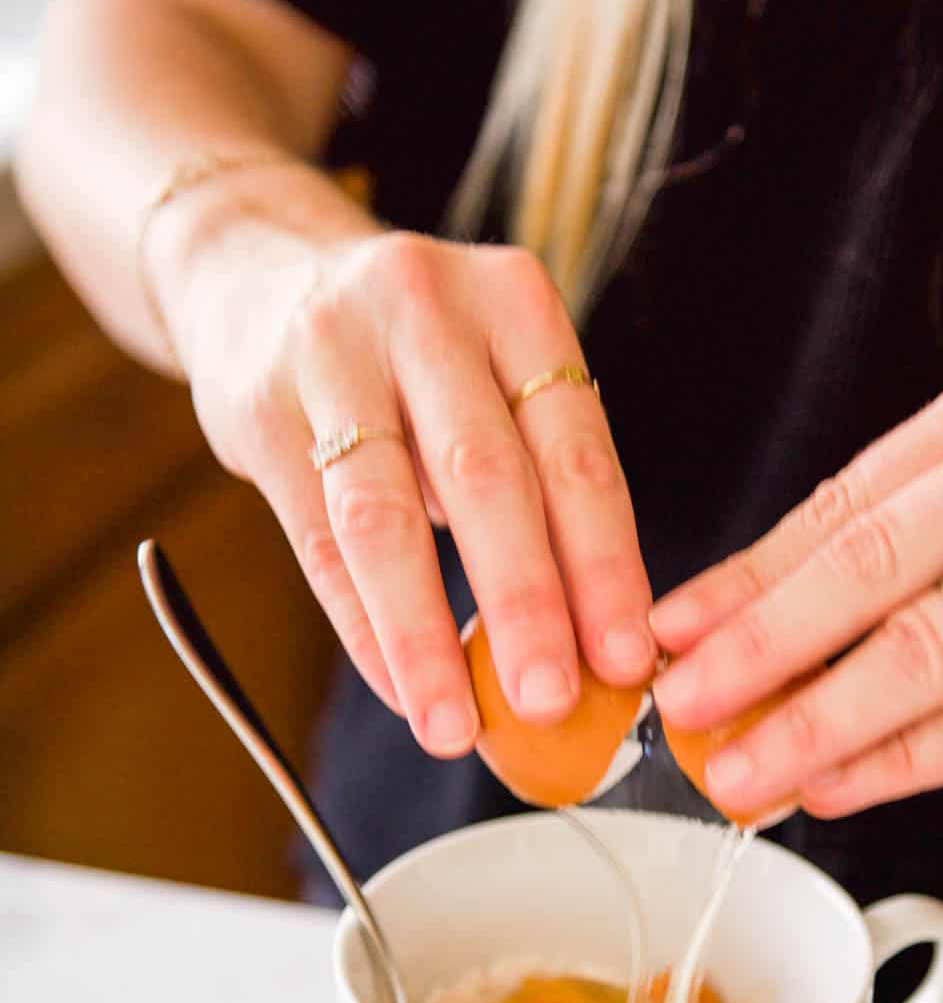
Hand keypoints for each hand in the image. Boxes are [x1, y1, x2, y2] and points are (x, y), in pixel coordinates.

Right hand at [176, 219, 655, 755]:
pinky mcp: (257, 410)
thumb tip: (597, 642)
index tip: (627, 658)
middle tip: (550, 703)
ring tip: (454, 728)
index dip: (604, 563)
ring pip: (383, 519)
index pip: (573, 450)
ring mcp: (330, 354)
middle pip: (484, 478)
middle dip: (524, 606)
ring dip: (425, 637)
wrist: (262, 274)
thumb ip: (541, 481)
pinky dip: (362, 627)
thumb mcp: (493, 375)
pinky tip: (399, 690)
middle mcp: (424, 311)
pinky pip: (317, 541)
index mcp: (513, 303)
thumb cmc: (414, 355)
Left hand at [650, 341, 942, 822]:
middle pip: (871, 565)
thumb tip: (752, 624)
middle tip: (679, 702)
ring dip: (816, 720)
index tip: (673, 629)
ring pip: (924, 649)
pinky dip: (903, 759)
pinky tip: (837, 784)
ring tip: (741, 768)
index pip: (848, 500)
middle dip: (759, 646)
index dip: (749, 575)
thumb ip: (912, 537)